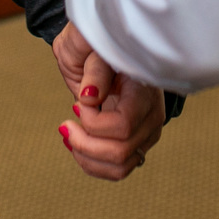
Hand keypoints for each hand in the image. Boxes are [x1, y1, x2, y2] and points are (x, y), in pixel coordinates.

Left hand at [52, 22, 164, 180]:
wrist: (107, 54)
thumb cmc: (100, 48)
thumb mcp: (96, 51)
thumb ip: (95, 71)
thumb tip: (89, 96)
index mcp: (144, 91)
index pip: (123, 125)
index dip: (94, 123)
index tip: (78, 104)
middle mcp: (152, 116)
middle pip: (121, 151)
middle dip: (84, 144)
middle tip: (65, 125)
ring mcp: (147, 133)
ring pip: (120, 167)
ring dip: (87, 158)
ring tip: (70, 137)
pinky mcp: (138, 144)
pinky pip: (118, 169)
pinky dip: (93, 164)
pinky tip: (77, 146)